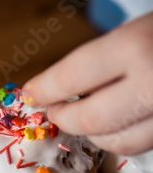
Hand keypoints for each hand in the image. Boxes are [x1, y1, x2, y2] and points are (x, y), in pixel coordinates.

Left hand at [23, 12, 152, 153]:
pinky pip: (142, 144)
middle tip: (52, 111)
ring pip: (117, 142)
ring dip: (91, 133)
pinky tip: (113, 122)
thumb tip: (59, 89)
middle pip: (89, 119)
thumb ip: (103, 60)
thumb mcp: (140, 28)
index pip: (71, 77)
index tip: (30, 93)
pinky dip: (120, 137)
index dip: (44, 88)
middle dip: (63, 118)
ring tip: (81, 117)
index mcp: (136, 46)